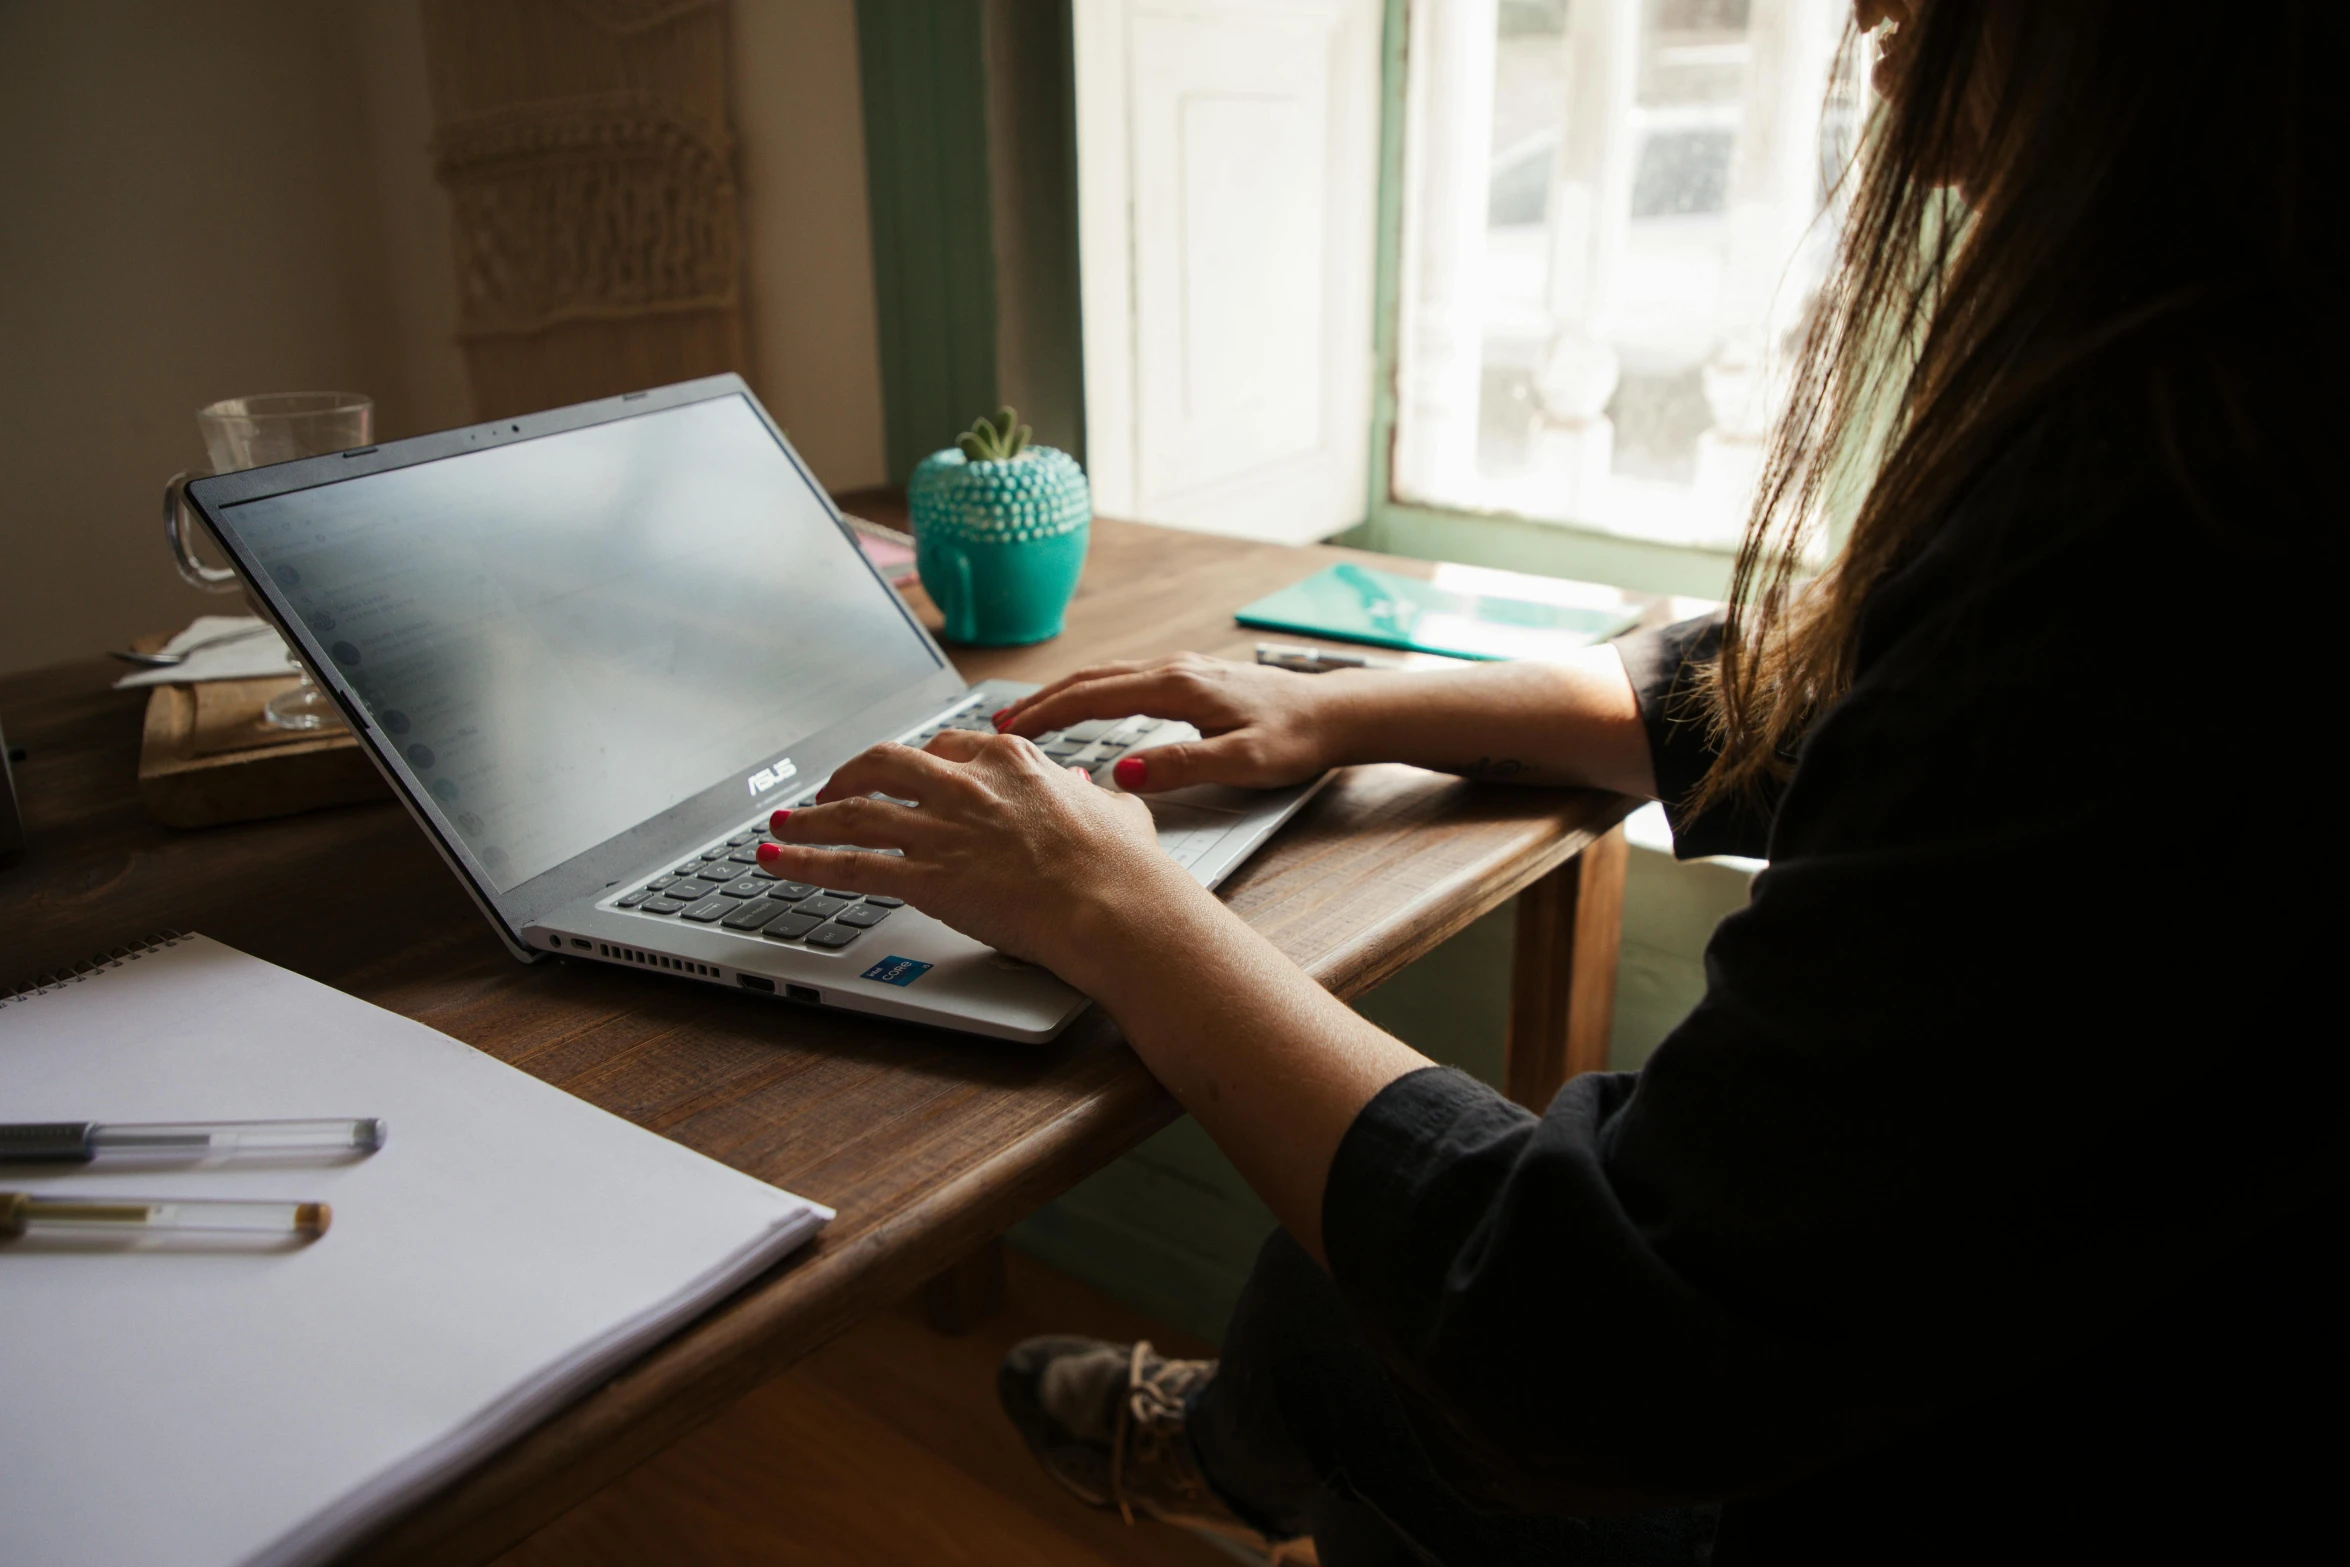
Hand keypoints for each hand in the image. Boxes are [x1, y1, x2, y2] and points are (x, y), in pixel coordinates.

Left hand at [753, 730, 1198, 979]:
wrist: (1114, 907)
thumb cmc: (1123, 869)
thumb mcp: (1115, 812)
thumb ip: (1091, 797)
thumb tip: (1085, 791)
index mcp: (1011, 763)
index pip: (946, 750)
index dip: (915, 764)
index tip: (902, 775)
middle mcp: (967, 786)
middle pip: (886, 765)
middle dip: (850, 775)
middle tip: (830, 790)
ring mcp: (943, 830)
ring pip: (855, 810)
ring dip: (809, 817)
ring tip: (779, 823)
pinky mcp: (927, 877)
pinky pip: (851, 865)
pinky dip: (804, 862)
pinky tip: (776, 862)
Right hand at [990, 652, 1363, 792]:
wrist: (1336, 713)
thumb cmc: (1296, 738)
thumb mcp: (1241, 763)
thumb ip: (1179, 766)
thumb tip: (1121, 772)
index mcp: (1177, 686)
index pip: (1093, 697)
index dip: (1046, 713)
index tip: (1008, 729)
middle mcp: (1174, 669)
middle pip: (1091, 679)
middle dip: (1041, 700)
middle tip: (998, 723)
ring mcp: (1183, 669)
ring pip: (1107, 676)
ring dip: (1064, 694)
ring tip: (1029, 716)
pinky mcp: (1193, 678)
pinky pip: (1126, 680)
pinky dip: (1092, 692)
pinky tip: (1087, 708)